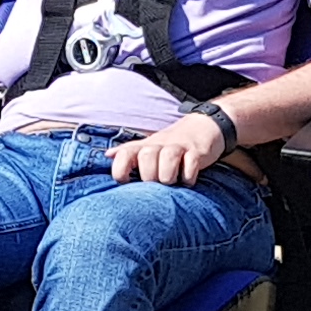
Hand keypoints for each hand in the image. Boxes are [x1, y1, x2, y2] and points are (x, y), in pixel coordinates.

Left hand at [109, 109, 231, 186]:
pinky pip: (191, 164)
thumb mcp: (148, 145)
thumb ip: (129, 152)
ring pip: (167, 158)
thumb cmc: (171, 143)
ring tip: (172, 183)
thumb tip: (107, 155)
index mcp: (144, 146)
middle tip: (156, 184)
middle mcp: (159, 145)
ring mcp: (179, 147)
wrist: (203, 126)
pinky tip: (187, 181)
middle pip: (146, 157)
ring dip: (168, 176)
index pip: (125, 153)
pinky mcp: (197, 152)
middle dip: (149, 176)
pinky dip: (188, 176)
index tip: (126, 182)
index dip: (120, 169)